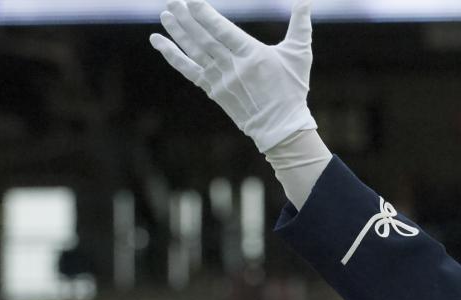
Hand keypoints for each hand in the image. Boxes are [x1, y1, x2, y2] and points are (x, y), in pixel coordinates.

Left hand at [150, 0, 315, 152]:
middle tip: (172, 1)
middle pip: (204, 39)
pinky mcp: (213, 90)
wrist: (281, 127)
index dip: (205, 15)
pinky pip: (188, 70)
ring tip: (165, 15)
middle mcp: (233, 67)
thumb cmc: (292, 88)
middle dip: (186, 19)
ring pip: (194, 52)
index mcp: (253, 56)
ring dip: (177, 32)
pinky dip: (172, 56)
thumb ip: (301, 25)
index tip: (192, 0)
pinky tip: (159, 41)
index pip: (223, 31)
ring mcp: (220, 80)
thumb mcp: (300, 54)